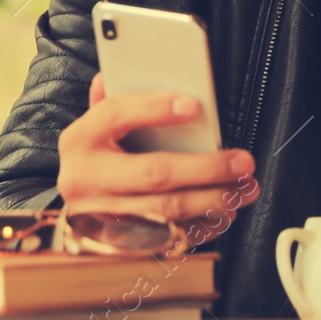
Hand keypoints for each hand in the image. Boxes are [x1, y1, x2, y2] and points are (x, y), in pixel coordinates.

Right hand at [57, 71, 260, 247]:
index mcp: (80, 141)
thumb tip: (117, 73)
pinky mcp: (121, 247)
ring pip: (167, 212)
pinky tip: (225, 213)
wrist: (76, 214)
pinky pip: (170, 240)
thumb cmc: (95, 160)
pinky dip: (203, 227)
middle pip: (153, 172)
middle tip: (242, 162)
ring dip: (214, 201)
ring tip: (244, 188)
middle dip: (206, 168)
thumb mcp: (95, 126)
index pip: (116, 115)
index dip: (154, 109)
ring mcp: (102, 219)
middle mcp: (85, 181)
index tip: (194, 106)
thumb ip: (110, 100)